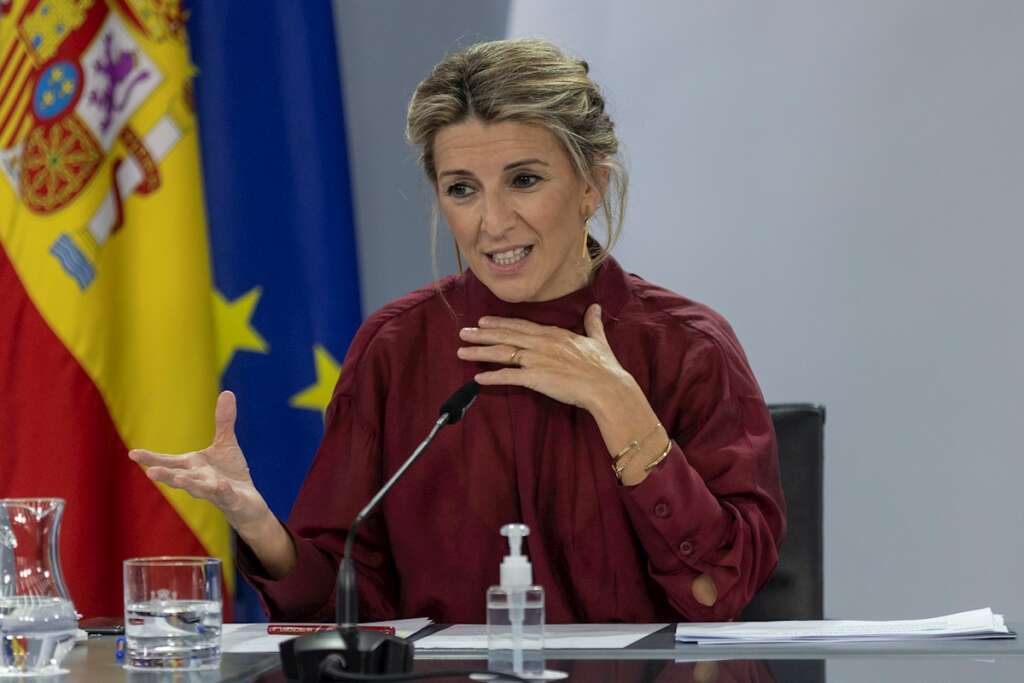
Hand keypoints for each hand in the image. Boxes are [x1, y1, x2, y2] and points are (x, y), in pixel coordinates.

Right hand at [128, 391, 268, 532]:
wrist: (247, 503)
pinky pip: (226, 495)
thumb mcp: (226, 444)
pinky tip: (221, 486)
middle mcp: (199, 479)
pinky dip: (222, 491)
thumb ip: (223, 421)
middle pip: (180, 477)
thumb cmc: (230, 474)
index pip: (169, 462)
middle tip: (150, 473)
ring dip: (189, 484)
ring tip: (179, 480)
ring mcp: (214, 491)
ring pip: (199, 488)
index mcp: (193, 466)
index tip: (132, 454)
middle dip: (166, 475)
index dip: (152, 459)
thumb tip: (226, 392)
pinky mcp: (232, 499)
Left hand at [457, 303, 637, 413]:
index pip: (520, 325)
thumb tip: (595, 307)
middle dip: (482, 335)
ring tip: (462, 351)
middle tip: (463, 332)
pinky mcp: (535, 378)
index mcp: (553, 334)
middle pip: (505, 336)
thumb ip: (592, 323)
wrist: (606, 387)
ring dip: (480, 352)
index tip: (483, 321)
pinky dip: (492, 377)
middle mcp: (541, 343)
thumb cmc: (604, 366)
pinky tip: (478, 379)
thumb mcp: (597, 339)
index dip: (500, 323)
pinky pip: (509, 377)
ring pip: (502, 353)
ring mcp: (536, 360)